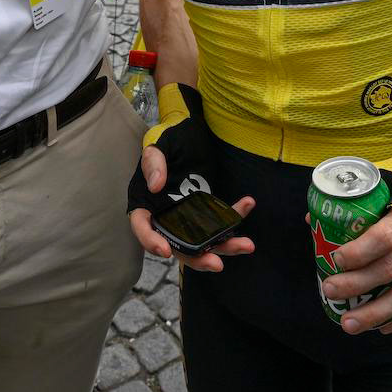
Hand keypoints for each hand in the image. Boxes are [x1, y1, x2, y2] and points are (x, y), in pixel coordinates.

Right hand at [126, 83, 254, 271]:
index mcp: (147, 203)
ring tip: (247, 245)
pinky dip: (236, 216)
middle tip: (217, 263)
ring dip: (224, 245)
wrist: (192, 128)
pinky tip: (248, 204)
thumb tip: (155, 186)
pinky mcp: (210, 209)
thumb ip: (153, 162)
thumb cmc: (170, 135)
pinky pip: (222, 219)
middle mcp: (167, 215)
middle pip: (178, 244)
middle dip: (198, 257)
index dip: (151, 241)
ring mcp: (190, 215)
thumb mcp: (158, 143)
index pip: (143, 227)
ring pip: (204, 240)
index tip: (166, 251)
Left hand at [323, 110, 391, 332]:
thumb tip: (313, 221)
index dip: (359, 251)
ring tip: (348, 324)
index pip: (385, 235)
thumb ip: (354, 196)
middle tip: (329, 290)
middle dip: (357, 284)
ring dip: (377, 312)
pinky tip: (381, 327)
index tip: (334, 259)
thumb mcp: (387, 173)